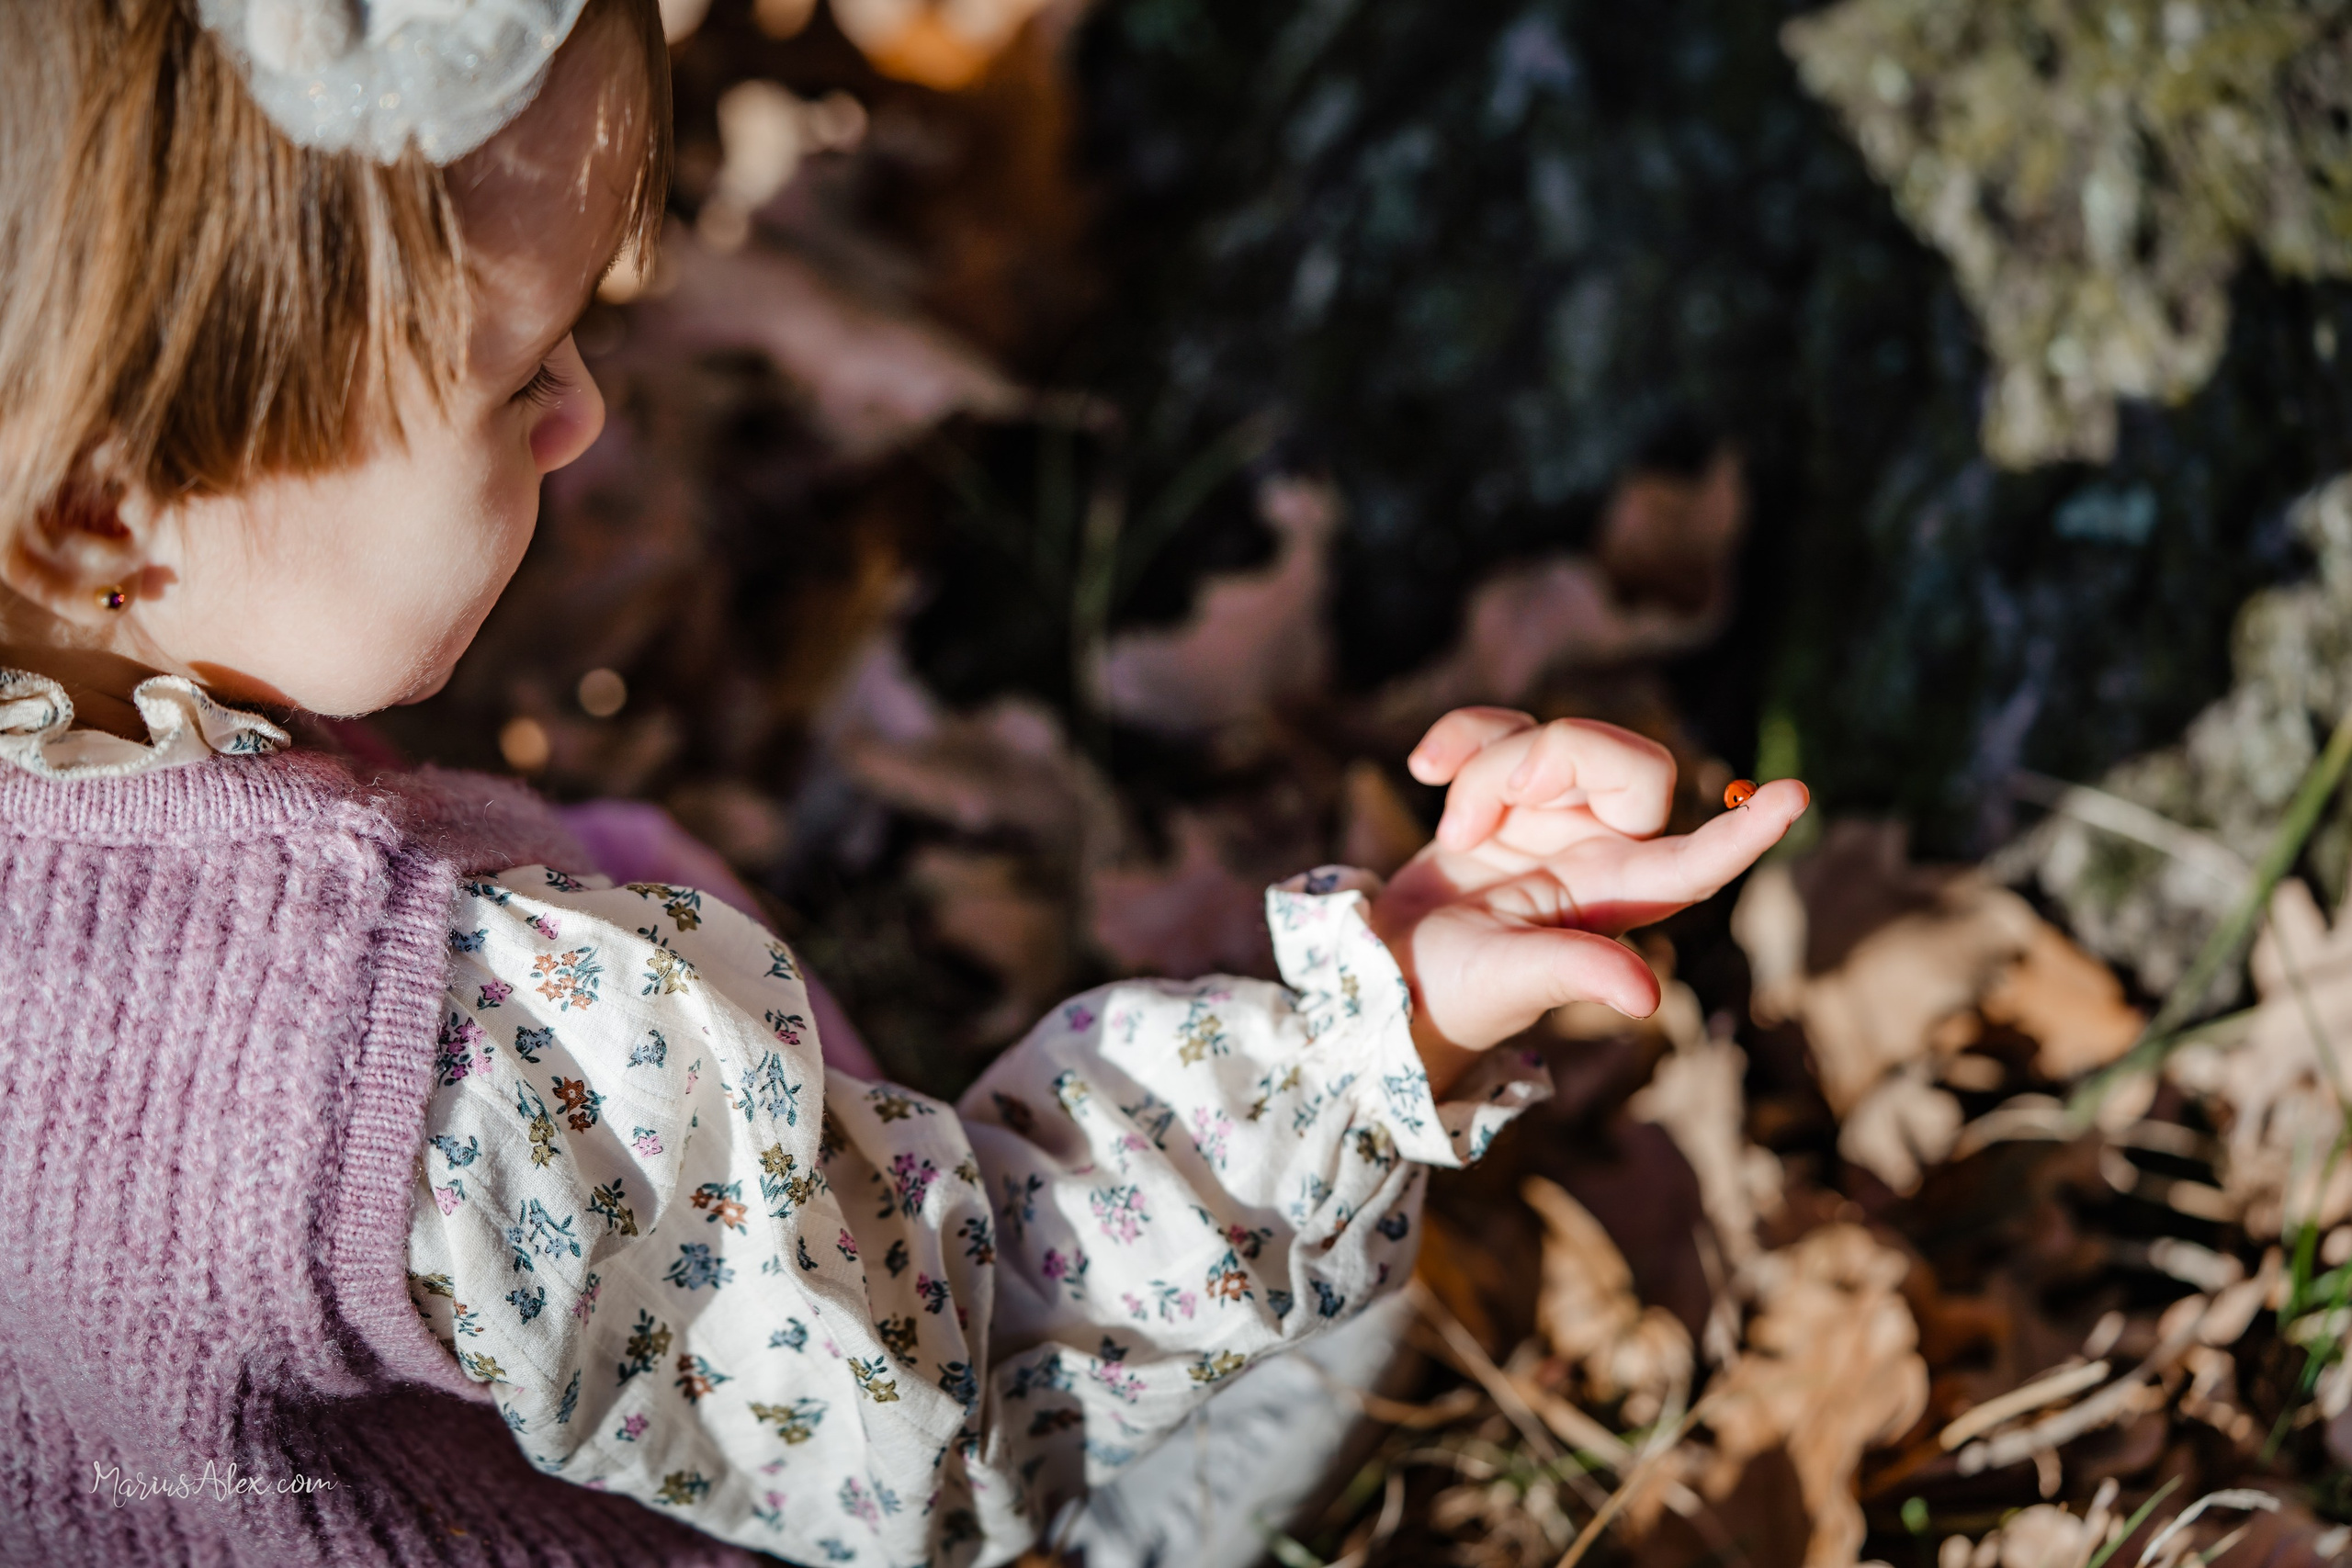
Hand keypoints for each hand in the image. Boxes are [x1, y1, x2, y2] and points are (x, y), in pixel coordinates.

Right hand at [1373, 708, 1807, 1094]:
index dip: (1748, 832)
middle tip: (1487, 809)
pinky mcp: (1504, 795)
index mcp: (1614, 899)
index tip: (1797, 796)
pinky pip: (1501, 729)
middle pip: (1632, 767)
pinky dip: (1461, 738)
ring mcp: (1554, 819)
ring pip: (1557, 740)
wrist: (1384, 972)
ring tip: (1452, 833)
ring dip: (1489, 767)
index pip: (1697, 860)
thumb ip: (1574, 971)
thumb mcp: (1507, 981)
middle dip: (1558, 758)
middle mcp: (1599, 851)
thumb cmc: (1451, 994)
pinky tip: (1424, 770)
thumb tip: (1649, 998)